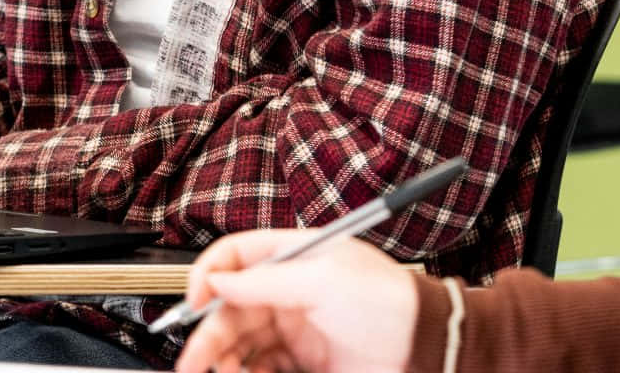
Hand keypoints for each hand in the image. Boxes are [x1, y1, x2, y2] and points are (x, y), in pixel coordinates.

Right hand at [174, 231, 416, 372]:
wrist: (425, 347)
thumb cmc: (389, 301)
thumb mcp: (325, 281)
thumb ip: (267, 281)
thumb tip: (219, 280)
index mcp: (294, 258)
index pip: (235, 256)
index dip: (209, 275)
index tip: (194, 303)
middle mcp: (289, 291)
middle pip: (229, 308)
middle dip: (208, 334)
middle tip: (195, 361)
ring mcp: (294, 328)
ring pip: (240, 343)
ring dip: (223, 359)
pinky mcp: (301, 361)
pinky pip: (259, 368)